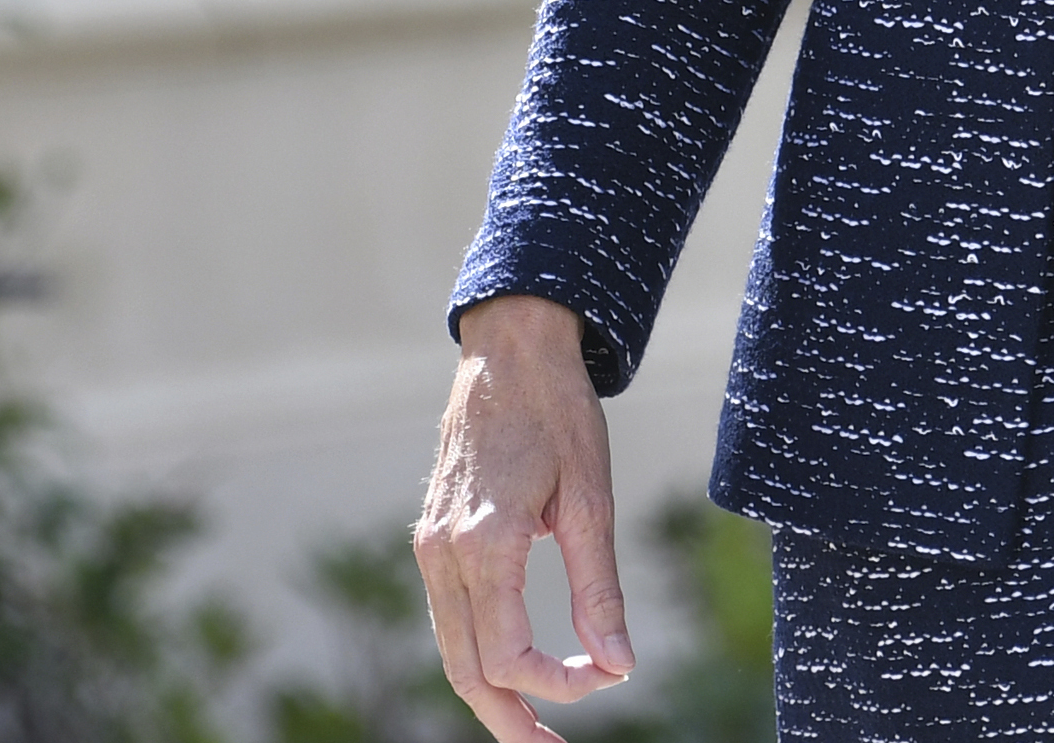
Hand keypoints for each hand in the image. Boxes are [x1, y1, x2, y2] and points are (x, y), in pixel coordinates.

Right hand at [414, 296, 632, 740]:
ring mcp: (431, 543)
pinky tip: (515, 665)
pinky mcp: (433, 534)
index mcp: (485, 542)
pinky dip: (478, 652)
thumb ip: (600, 590)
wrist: (510, 347)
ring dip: (491, 693)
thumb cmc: (558, 412)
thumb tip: (622, 668)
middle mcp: (445, 550)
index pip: (510, 658)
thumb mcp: (591, 498)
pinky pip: (450, 615)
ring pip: (451, 647)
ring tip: (536, 723)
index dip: (560, 685)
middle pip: (466, 670)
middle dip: (509, 721)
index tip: (607, 674)